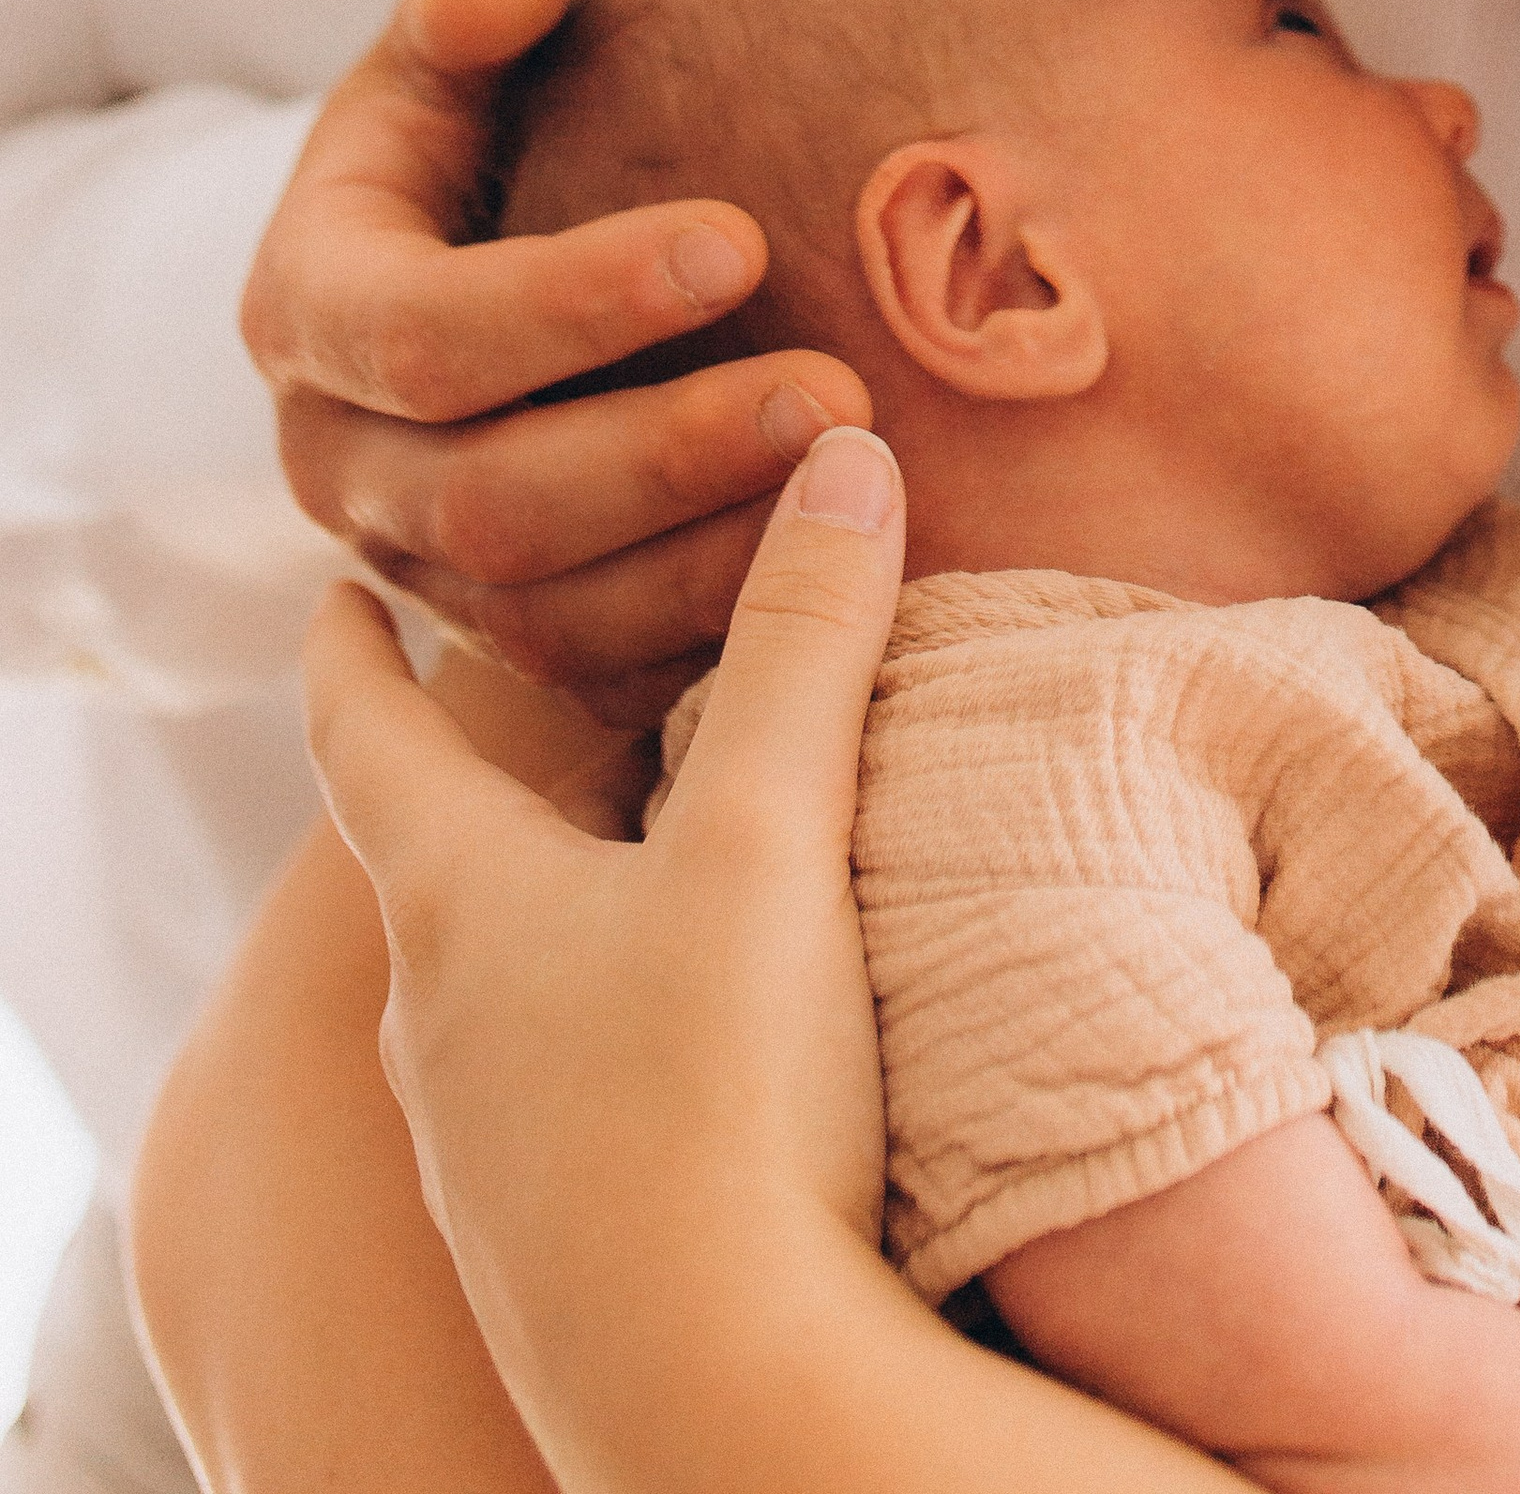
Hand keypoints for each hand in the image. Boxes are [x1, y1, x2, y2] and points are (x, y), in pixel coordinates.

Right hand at [244, 0, 873, 724]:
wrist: (503, 274)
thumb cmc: (491, 130)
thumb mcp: (460, 50)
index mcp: (310, 312)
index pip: (424, 337)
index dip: (578, 298)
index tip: (743, 237)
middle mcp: (344, 467)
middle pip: (490, 504)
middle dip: (670, 452)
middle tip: (840, 391)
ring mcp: (423, 579)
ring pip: (550, 618)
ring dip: (716, 558)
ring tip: (868, 480)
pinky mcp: (514, 650)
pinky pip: (609, 689)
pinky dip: (725, 641)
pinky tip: (852, 579)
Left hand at [301, 426, 906, 1461]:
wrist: (728, 1404)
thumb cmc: (719, 1106)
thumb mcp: (771, 838)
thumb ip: (807, 641)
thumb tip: (847, 453)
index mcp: (453, 906)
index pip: (363, 734)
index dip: (351, 644)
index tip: (338, 579)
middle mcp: (435, 1027)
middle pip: (434, 859)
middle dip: (477, 769)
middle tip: (525, 695)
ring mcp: (489, 1151)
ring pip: (501, 983)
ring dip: (553, 903)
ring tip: (632, 848)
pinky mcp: (560, 1244)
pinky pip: (566, 1087)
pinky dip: (610, 1020)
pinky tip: (696, 1033)